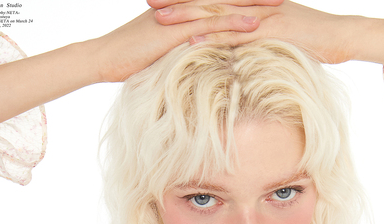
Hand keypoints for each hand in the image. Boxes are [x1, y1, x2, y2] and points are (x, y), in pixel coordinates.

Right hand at [92, 6, 264, 82]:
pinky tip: (255, 23)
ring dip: (252, 3)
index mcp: (182, 7)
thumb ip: (180, 45)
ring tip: (279, 3)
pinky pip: (210, 24)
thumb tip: (196, 54)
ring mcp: (181, 16)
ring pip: (223, 5)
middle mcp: (184, 5)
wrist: (104, 57)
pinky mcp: (177, 30)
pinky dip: (233, 22)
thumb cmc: (129, 56)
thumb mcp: (160, 48)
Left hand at [150, 1, 355, 64]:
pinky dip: (213, 37)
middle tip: (149, 1)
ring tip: (159, 18)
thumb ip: (256, 37)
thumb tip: (239, 49)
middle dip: (177, 0)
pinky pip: (236, 35)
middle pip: (208, 0)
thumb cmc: (313, 38)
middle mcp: (253, 4)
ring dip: (187, 15)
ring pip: (216, 13)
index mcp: (252, 3)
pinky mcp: (269, 31)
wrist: (342, 35)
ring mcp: (260, 15)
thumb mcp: (279, 35)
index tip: (162, 0)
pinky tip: (192, 41)